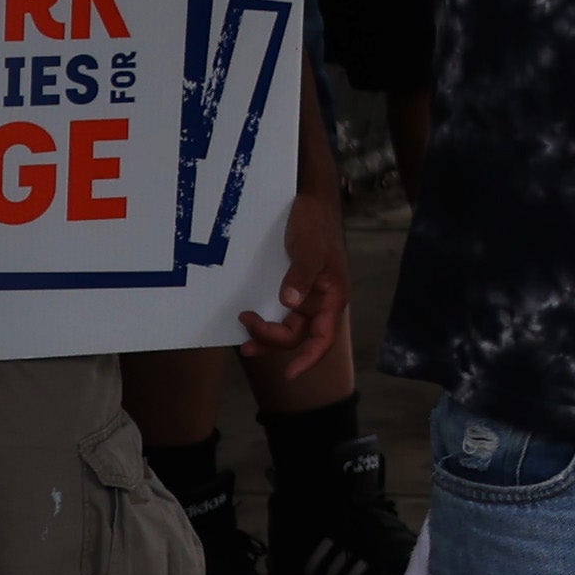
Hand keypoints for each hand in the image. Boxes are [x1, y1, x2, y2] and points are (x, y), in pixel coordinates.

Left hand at [237, 173, 351, 397]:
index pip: (323, 337)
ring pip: (284, 329)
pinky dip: (261, 322)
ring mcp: (301, 297)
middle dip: (272, 339)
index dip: (309, 358)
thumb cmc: (315, 223)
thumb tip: (289, 302)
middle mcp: (317, 302)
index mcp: (331, 297)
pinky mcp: (286, 289)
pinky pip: (274, 314)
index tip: (290, 373)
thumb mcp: (310, 247)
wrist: (304, 201)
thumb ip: (302, 274)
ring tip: (243, 338)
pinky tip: (246, 320)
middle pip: (297, 337)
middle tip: (247, 323)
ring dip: (264, 336)